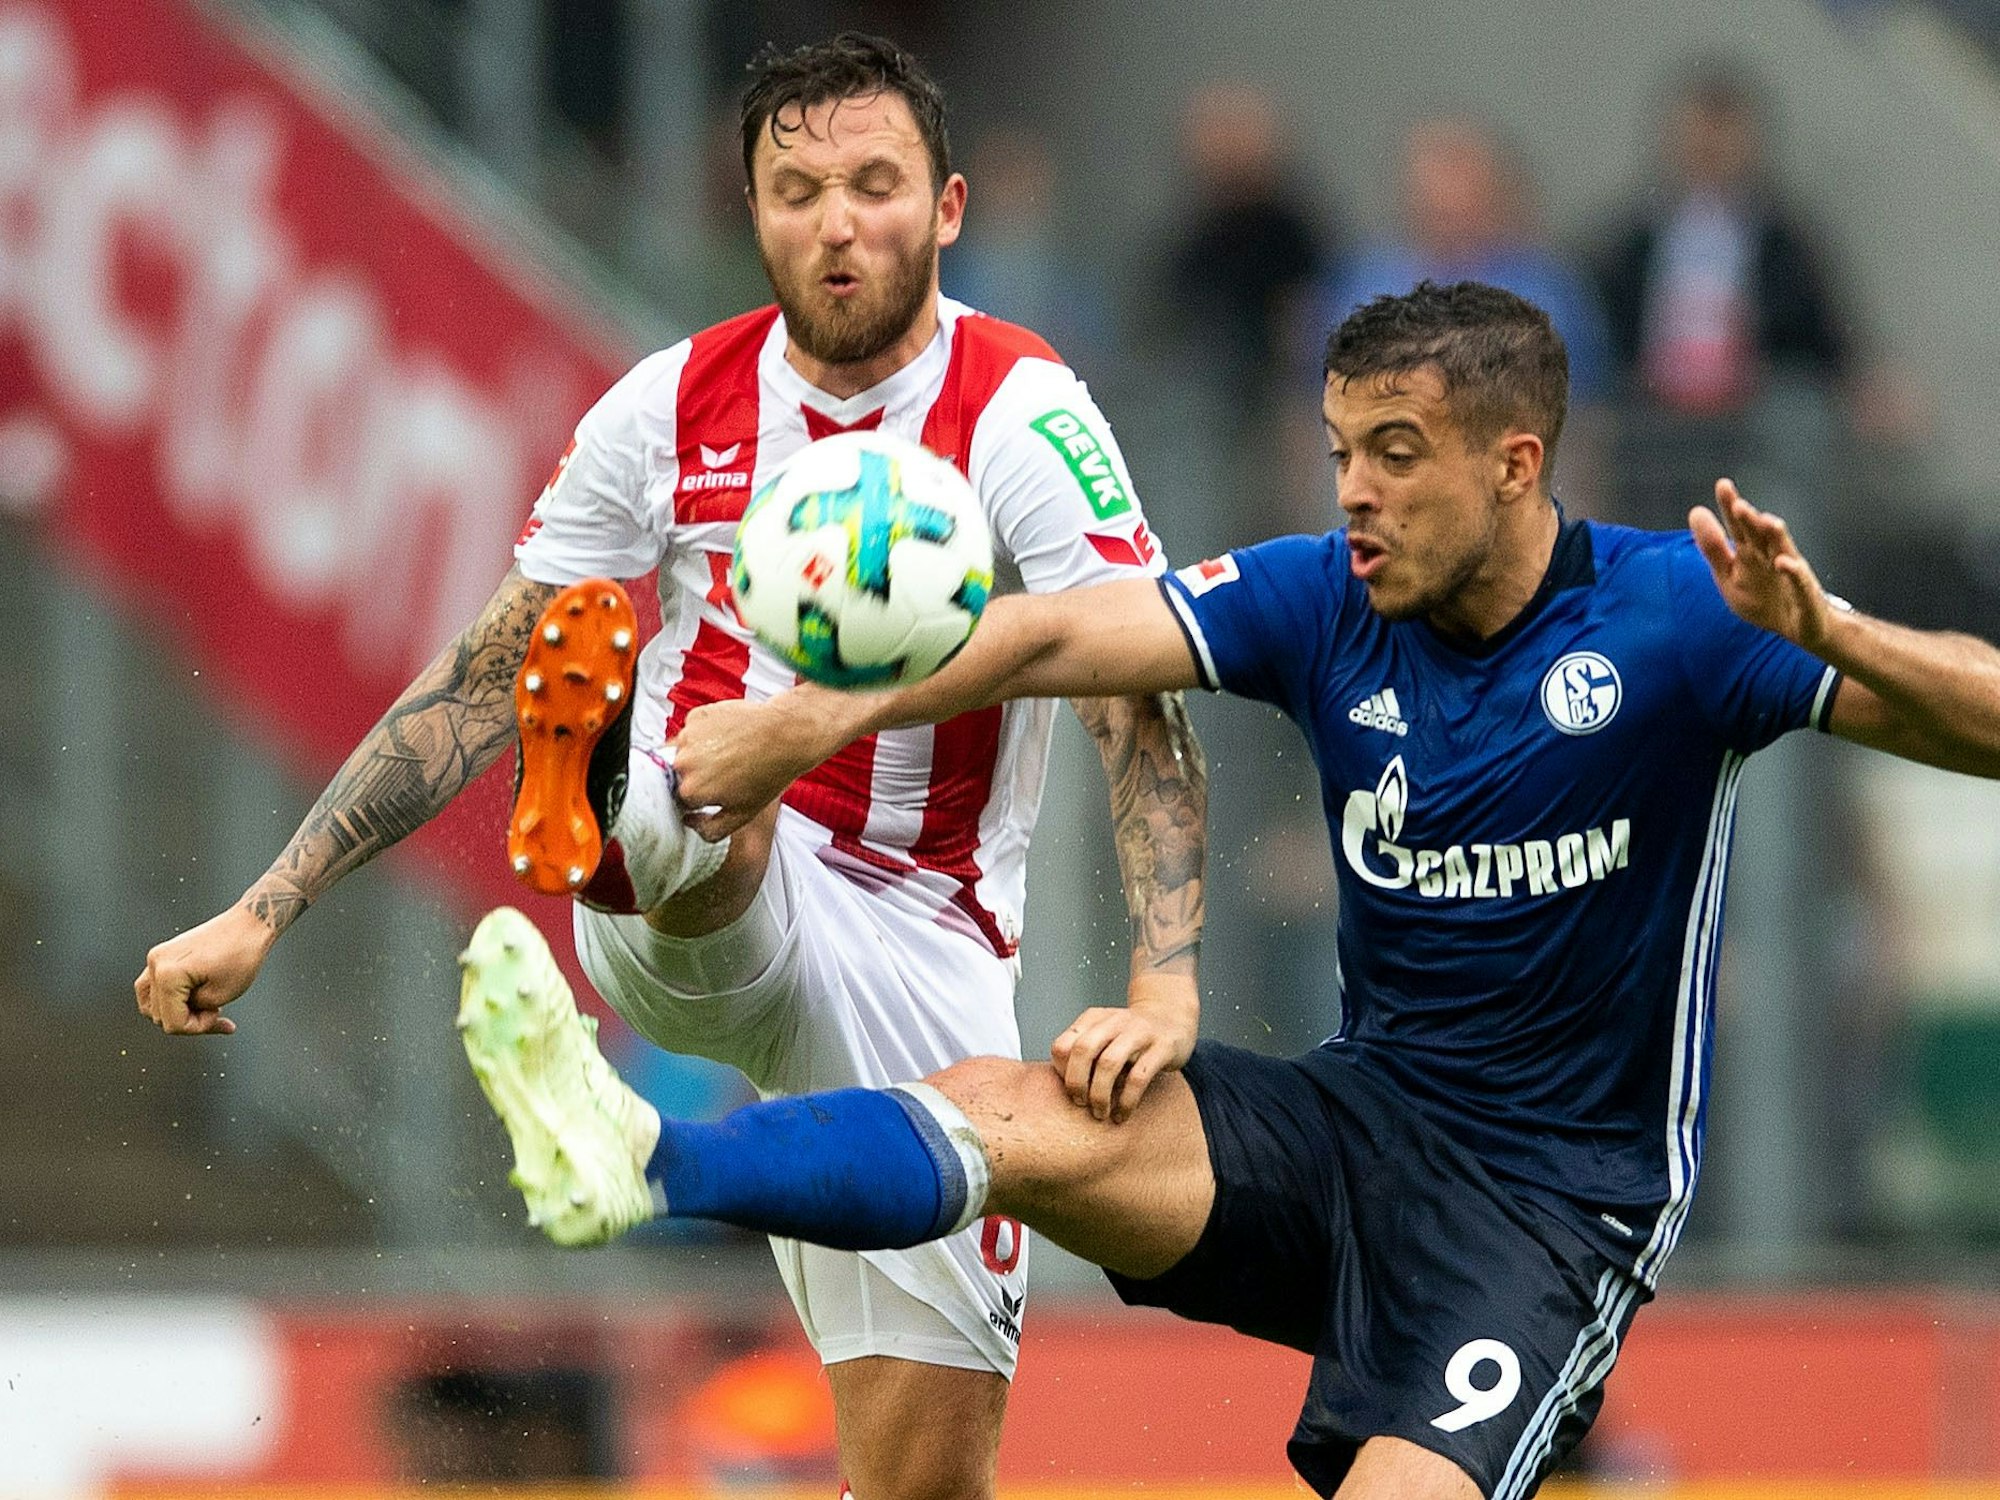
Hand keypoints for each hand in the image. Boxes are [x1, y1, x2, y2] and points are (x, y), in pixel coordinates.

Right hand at [135, 903, 276, 1035]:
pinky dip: (170, 998)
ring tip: (203, 1006)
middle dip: (189, 1019)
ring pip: (151, 1004)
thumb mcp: (220, 995)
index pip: (172, 1022)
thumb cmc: (241, 955)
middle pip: (160, 1016)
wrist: (248, 925)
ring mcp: (156, 957)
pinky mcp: (162, 955)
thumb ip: (195, 1012)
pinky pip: (153, 988)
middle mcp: (156, 964)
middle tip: (215, 1012)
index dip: (197, 1027)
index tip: (219, 1015)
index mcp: (167, 974)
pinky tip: (191, 1000)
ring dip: (177, 1011)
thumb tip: (181, 1014)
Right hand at [672, 689, 857, 839]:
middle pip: (681, 774)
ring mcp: (689, 736)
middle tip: (727, 772)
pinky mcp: (697, 716)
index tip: (717, 791)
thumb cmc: (770, 772)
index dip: (702, 798)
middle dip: (699, 776)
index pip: (683, 799)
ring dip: (700, 753)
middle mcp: (684, 762)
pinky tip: (729, 737)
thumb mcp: (743, 815)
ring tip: (730, 753)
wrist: (787, 734)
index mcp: (691, 790)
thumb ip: (710, 830)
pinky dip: (706, 734)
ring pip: (685, 751)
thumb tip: (690, 821)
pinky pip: (693, 730)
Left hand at [1050, 972, 1197, 1123]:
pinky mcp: (1163, 1047)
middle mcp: (1115, 1021)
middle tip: (1080, 1104)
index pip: (1063, 1044)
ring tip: (1101, 1113)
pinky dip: (1127, 1100)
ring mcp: (1140, 1032)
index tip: (1069, 1090)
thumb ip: (1083, 1052)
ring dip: (1100, 1094)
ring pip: (1109, 1063)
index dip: (1060, 1072)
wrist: (1173, 1017)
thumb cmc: (1130, 1036)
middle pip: (1083, 1050)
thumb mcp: (1103, 1034)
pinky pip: (1139, 1077)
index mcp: (1094, 1018)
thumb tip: (1058, 1087)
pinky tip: (1123, 1114)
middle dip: (1076, 1083)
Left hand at [1689, 478, 1833, 650]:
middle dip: (1750, 519)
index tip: (1723, 485)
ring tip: (1765, 521)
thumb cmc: (1762, 598)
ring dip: (1775, 536)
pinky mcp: (1804, 593)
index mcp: (1751, 553)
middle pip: (1759, 534)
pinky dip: (1792, 572)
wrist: (1800, 627)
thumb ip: (1713, 547)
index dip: (1731, 506)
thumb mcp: (1729, 576)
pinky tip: (1783, 562)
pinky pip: (1799, 581)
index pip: (1739, 526)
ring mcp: (1789, 573)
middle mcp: (1771, 556)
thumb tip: (1695, 512)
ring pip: (1782, 549)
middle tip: (1738, 504)